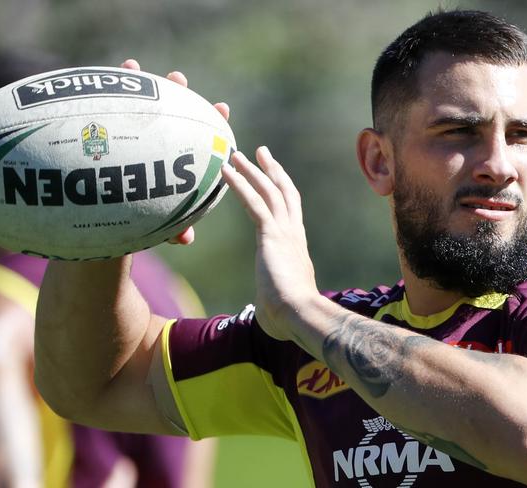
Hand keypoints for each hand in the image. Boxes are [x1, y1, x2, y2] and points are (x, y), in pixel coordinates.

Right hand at [119, 59, 229, 245]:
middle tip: (178, 79)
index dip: (214, 121)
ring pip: (138, 106)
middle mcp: (159, 142)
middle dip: (177, 93)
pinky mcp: (107, 134)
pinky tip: (94, 81)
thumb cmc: (141, 221)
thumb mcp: (158, 224)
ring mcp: (134, 135)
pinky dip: (103, 94)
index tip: (222, 109)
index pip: (201, 138)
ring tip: (133, 68)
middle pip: (172, 113)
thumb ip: (174, 228)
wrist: (106, 224)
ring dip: (137, 84)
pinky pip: (104, 112)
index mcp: (179, 159)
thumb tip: (186, 238)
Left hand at [221, 147, 318, 340]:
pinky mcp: (271, 234)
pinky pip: (254, 202)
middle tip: (260, 151)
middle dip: (272, 170)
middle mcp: (293, 233)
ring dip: (252, 170)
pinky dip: (240, 184)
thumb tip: (268, 308)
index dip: (282, 190)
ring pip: (268, 191)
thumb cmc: (289, 317)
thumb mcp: (280, 298)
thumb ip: (275, 293)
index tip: (273, 176)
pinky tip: (226, 171)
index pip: (290, 210)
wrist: (300, 315)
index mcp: (295, 246)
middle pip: (284, 192)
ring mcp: (284, 232)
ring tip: (235, 154)